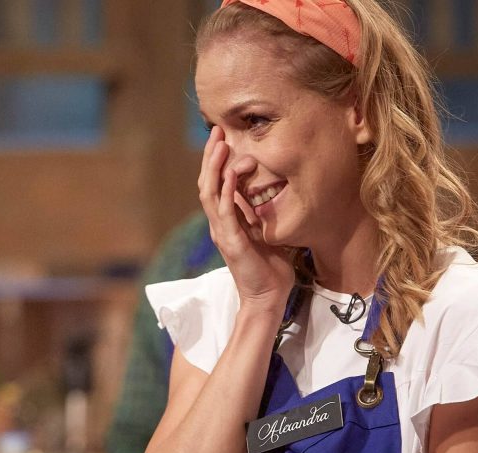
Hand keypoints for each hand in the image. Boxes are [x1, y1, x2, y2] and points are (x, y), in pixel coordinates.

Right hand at [198, 127, 295, 311]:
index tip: (223, 138)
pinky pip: (226, 210)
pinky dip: (228, 189)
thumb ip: (259, 214)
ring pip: (210, 193)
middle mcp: (219, 224)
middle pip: (207, 183)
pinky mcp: (231, 241)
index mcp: (226, 222)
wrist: (267, 297)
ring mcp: (222, 232)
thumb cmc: (270, 269)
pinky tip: (233, 171)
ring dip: (214, 167)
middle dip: (210, 157)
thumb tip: (266, 194)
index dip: (216, 162)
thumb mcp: (265, 233)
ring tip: (219, 144)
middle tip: (216, 131)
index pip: (216, 185)